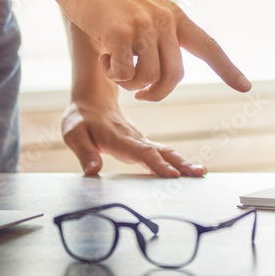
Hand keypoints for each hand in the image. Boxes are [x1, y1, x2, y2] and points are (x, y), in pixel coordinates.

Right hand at [52, 0, 249, 100]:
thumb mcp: (142, 9)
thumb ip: (158, 34)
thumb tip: (161, 70)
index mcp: (174, 15)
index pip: (208, 46)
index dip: (227, 68)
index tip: (246, 86)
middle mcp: (164, 20)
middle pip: (175, 75)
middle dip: (158, 93)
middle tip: (142, 96)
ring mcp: (144, 25)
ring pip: (149, 78)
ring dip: (131, 84)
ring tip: (115, 66)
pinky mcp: (120, 32)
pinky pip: (125, 73)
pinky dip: (114, 75)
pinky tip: (104, 57)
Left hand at [61, 99, 205, 177]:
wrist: (93, 101)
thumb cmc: (81, 120)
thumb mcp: (74, 135)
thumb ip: (85, 153)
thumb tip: (92, 172)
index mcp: (119, 138)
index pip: (141, 152)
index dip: (156, 163)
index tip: (172, 174)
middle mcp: (135, 139)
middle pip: (161, 151)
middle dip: (180, 163)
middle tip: (198, 174)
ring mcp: (142, 141)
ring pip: (166, 152)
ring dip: (184, 162)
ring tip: (201, 173)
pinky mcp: (144, 144)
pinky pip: (163, 153)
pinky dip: (177, 162)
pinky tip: (189, 171)